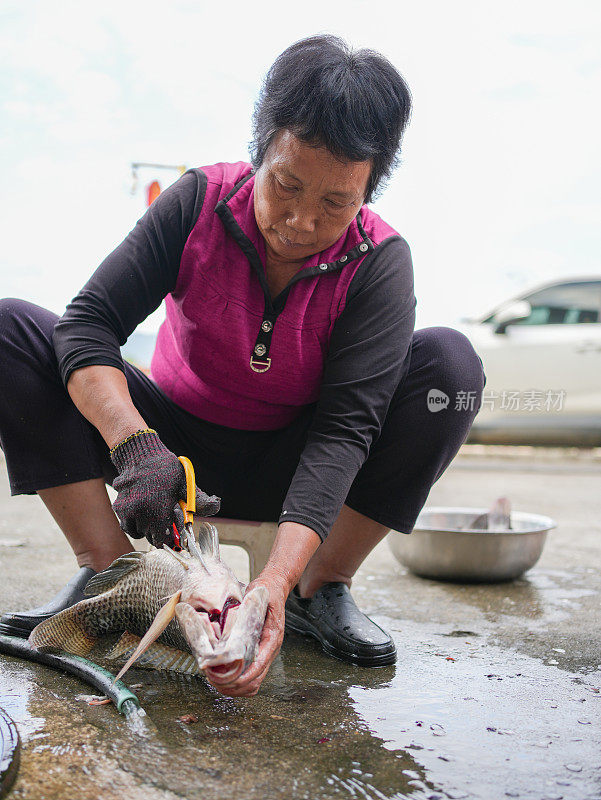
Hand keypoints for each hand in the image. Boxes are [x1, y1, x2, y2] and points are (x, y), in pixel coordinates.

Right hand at [110, 430, 219, 546]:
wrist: (140, 455)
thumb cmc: (166, 469)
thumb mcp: (185, 482)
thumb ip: (199, 499)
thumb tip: (215, 506)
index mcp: (158, 507)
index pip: (163, 538)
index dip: (171, 539)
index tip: (176, 535)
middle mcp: (140, 511)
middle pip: (152, 537)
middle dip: (161, 532)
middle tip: (167, 518)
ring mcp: (127, 510)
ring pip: (139, 532)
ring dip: (148, 528)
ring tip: (155, 514)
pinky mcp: (119, 508)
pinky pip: (128, 526)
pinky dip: (135, 524)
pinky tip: (144, 513)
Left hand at [206, 574, 286, 697]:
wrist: (275, 588)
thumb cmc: (265, 593)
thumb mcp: (257, 597)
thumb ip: (247, 609)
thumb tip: (230, 620)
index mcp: (272, 639)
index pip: (259, 666)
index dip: (242, 677)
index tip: (226, 680)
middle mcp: (270, 650)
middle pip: (255, 681)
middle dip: (235, 687)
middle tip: (214, 681)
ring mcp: (265, 654)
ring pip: (253, 684)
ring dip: (235, 688)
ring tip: (216, 682)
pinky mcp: (258, 654)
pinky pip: (250, 676)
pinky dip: (237, 683)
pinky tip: (223, 678)